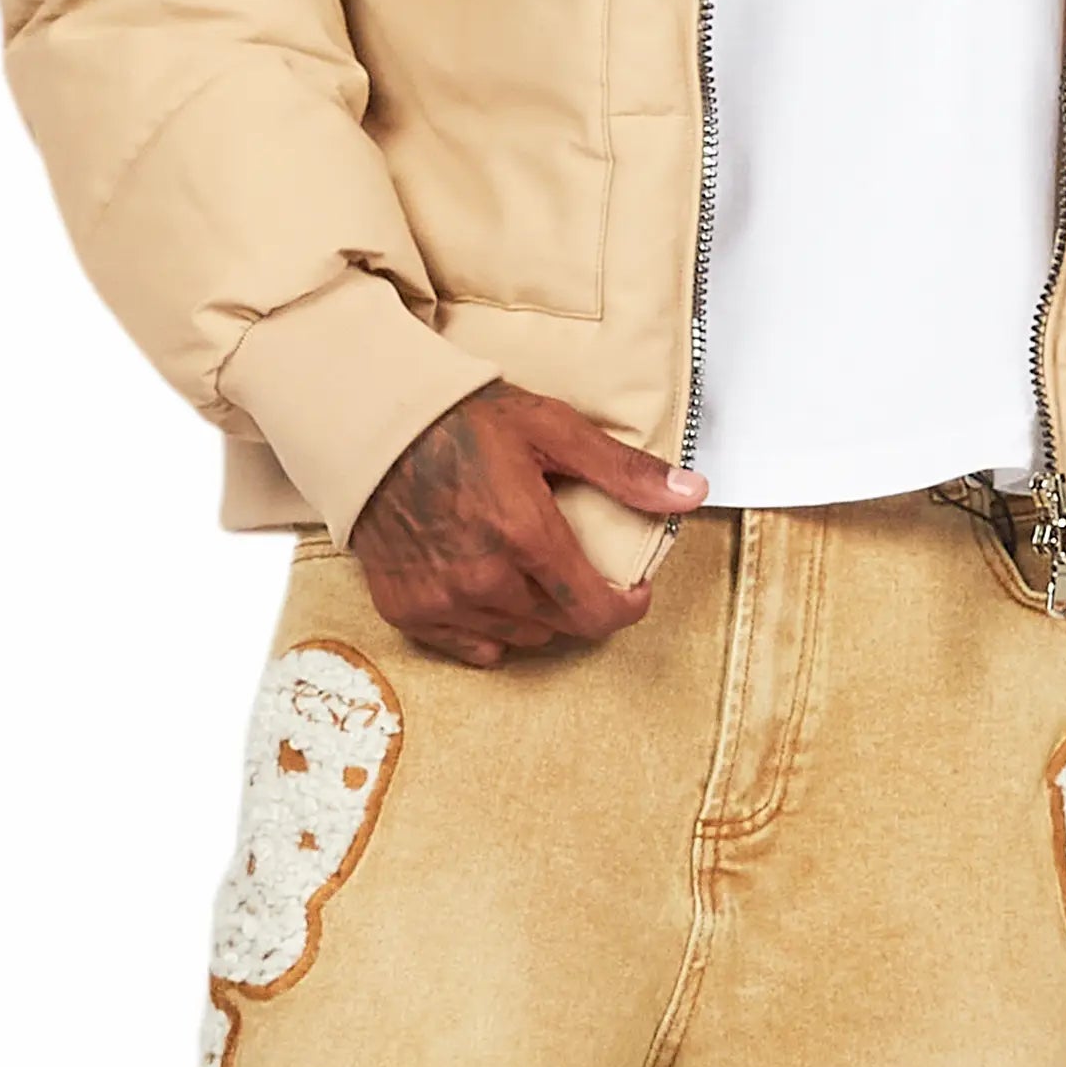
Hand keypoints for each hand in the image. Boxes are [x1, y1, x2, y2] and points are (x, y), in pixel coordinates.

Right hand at [352, 385, 704, 667]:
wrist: (374, 427)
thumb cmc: (462, 420)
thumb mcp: (553, 430)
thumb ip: (624, 470)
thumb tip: (692, 492)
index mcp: (525, 536)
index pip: (597, 612)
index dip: (627, 607)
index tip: (633, 590)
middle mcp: (484, 580)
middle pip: (561, 625)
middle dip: (579, 599)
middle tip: (570, 560)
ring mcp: (442, 600)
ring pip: (518, 637)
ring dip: (534, 612)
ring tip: (525, 567)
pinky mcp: (407, 610)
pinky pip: (469, 646)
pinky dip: (486, 626)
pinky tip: (485, 586)